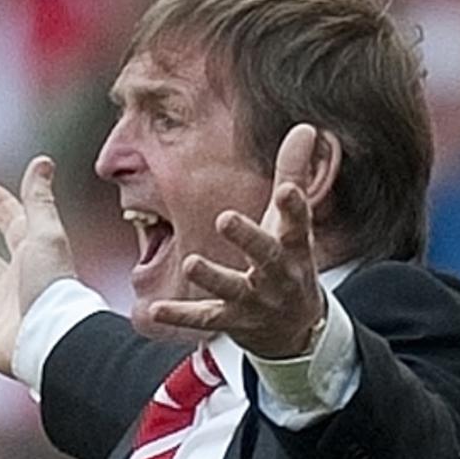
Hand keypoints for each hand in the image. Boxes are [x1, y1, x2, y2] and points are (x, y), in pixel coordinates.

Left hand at [149, 124, 325, 358]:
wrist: (296, 331)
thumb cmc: (289, 264)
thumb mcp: (293, 225)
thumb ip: (294, 175)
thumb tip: (304, 127)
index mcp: (294, 248)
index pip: (298, 224)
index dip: (294, 206)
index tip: (287, 190)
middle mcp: (277, 276)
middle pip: (265, 256)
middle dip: (247, 238)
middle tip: (224, 218)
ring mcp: (254, 301)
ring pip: (232, 288)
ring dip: (212, 276)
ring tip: (191, 262)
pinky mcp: (231, 320)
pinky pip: (203, 318)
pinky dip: (180, 315)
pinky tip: (155, 308)